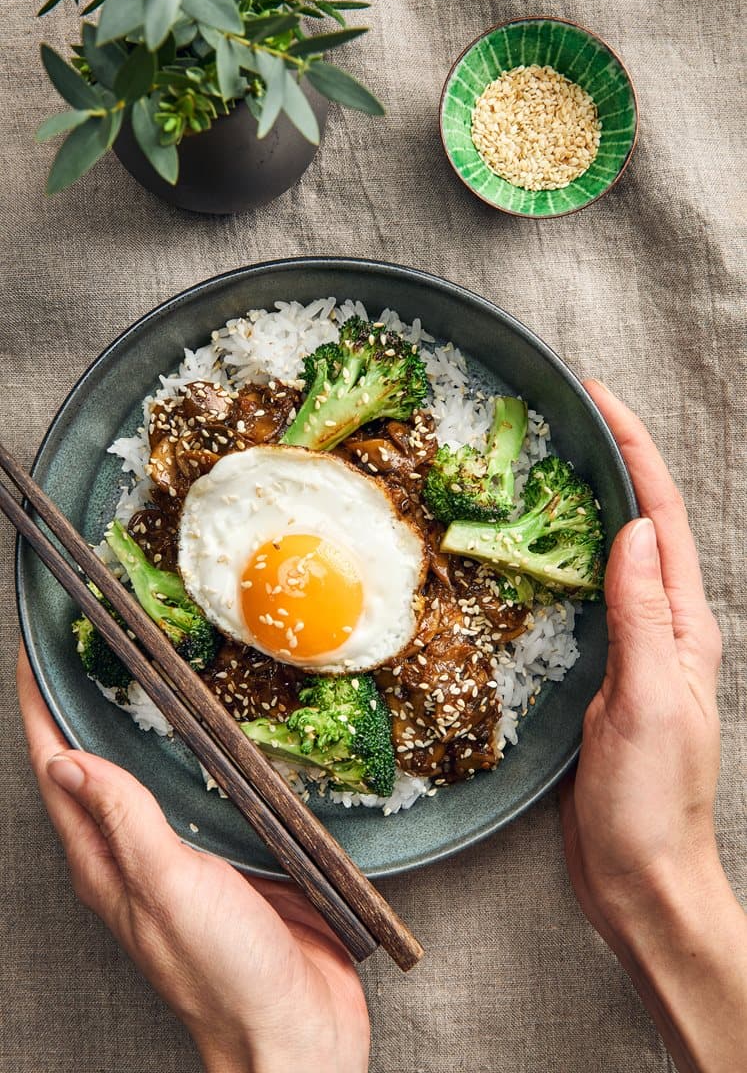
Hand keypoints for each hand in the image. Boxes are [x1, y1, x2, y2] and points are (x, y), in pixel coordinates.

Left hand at [17, 647, 369, 1072]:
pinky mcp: (234, 852)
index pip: (56, 769)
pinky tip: (221, 724)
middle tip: (95, 640)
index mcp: (105, 861)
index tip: (37, 651)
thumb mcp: (167, 887)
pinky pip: (209, 788)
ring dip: (145, 719)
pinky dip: (203, 748)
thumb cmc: (226, 974)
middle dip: (87, 701)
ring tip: (150, 665)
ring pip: (155, 770)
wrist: (297, 1029)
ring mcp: (186, 853)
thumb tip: (65, 761)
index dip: (41, 707)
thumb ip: (123, 822)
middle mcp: (137, 853)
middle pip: (98, 762)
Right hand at [561, 380, 746, 1071]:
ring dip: (581, 510)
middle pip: (638, 527)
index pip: (661, 520)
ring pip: (605, 562)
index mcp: (680, 628)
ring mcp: (627, 654)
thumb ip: (641, 618)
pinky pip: (578, 605)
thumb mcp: (649, 703)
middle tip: (564, 418)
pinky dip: (555, 567)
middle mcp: (659, 630)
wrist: (641, 879)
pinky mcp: (595, 680)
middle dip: (610, 464)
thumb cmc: (652, 802)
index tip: (600, 400)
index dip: (635, 453)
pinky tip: (524, 561)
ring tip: (538, 470)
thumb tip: (633, 531)